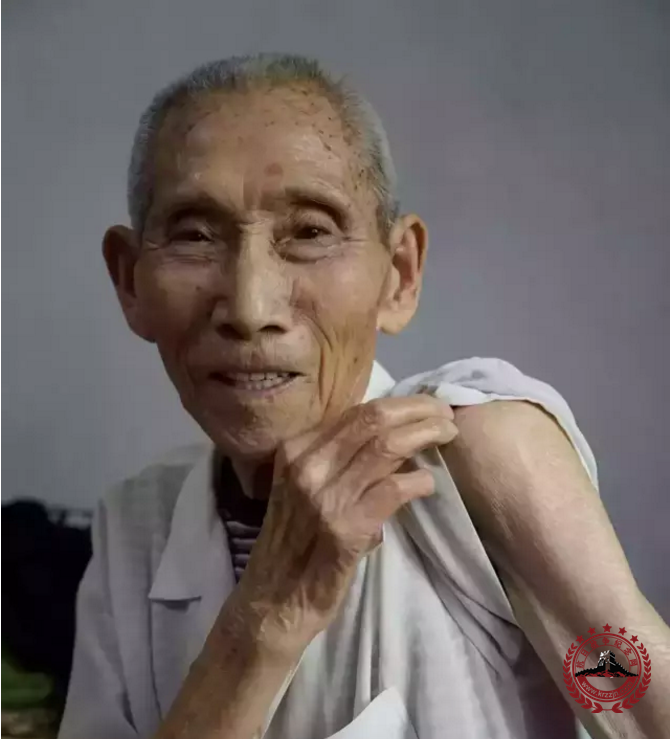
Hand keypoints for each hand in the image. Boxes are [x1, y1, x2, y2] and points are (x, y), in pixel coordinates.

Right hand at [237, 395, 458, 646]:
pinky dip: (418, 482)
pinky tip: (428, 484)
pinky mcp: (344, 529)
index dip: (399, 404)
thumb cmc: (293, 543)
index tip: (425, 406)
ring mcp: (324, 497)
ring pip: (386, 447)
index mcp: (296, 450)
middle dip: (417, 410)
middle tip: (445, 413)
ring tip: (448, 435)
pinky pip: (392, 490)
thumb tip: (393, 439)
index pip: (355, 412)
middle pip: (372, 419)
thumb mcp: (305, 489)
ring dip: (425, 435)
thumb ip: (339, 462)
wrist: (272, 601)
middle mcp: (307, 466)